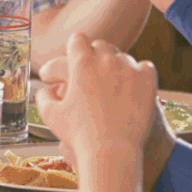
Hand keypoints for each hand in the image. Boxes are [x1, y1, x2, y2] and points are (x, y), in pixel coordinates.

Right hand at [35, 33, 158, 154]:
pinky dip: (139, 73)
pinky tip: (133, 84)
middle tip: (92, 71)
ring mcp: (130, 69)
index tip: (73, 59)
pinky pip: (145, 66)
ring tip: (112, 81)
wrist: (112, 151)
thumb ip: (44, 96)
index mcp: (81, 63)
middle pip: (100, 45)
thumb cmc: (79, 135)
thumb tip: (46, 88)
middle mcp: (106, 59)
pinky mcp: (148, 81)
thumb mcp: (50, 115)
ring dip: (116, 65)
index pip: (77, 39)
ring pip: (122, 56)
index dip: (74, 48)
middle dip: (95, 55)